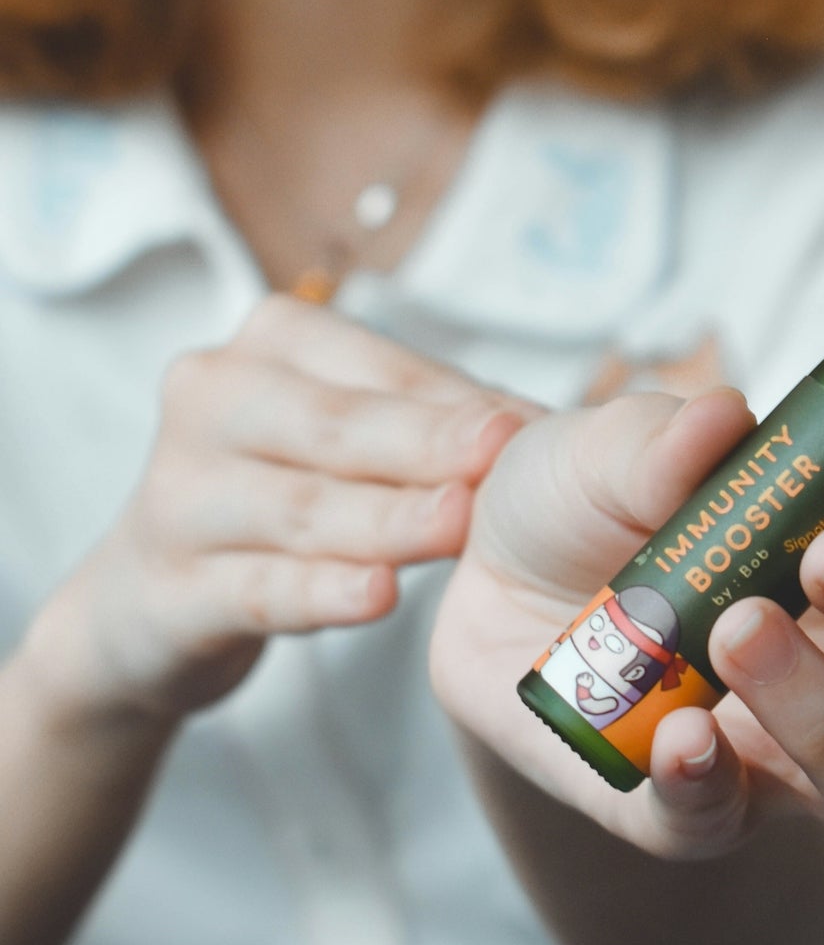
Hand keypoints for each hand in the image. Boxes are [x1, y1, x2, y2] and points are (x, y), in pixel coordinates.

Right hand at [24, 294, 533, 724]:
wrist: (151, 602)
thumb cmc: (283, 496)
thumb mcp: (342, 438)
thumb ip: (431, 422)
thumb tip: (550, 426)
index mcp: (269, 343)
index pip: (379, 368)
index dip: (458, 399)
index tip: (535, 427)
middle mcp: (209, 399)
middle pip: (335, 426)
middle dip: (426, 443)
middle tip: (506, 457)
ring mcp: (177, 497)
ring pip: (301, 509)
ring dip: (388, 519)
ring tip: (459, 525)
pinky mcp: (166, 591)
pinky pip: (258, 589)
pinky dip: (322, 594)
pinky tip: (378, 596)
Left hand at [430, 389, 823, 858]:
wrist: (493, 577)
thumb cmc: (604, 498)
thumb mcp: (625, 443)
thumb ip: (672, 436)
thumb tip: (722, 421)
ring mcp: (800, 766)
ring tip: (734, 626)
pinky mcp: (695, 812)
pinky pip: (724, 830)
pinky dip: (705, 784)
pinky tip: (673, 729)